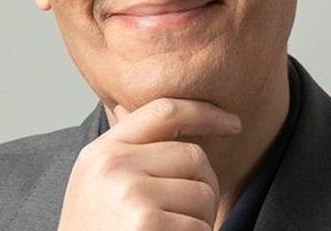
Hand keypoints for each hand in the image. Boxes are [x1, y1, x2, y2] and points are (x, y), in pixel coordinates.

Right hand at [56, 97, 241, 230]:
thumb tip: (171, 118)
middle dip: (203, 187)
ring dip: (199, 220)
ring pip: (203, 193)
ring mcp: (130, 193)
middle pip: (194, 156)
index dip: (204, 113)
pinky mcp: (147, 223)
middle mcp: (113, 166)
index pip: (164, 112)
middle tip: (185, 216)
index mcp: (101, 153)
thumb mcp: (97, 187)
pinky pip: (199, 225)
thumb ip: (129, 153)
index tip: (232, 123)